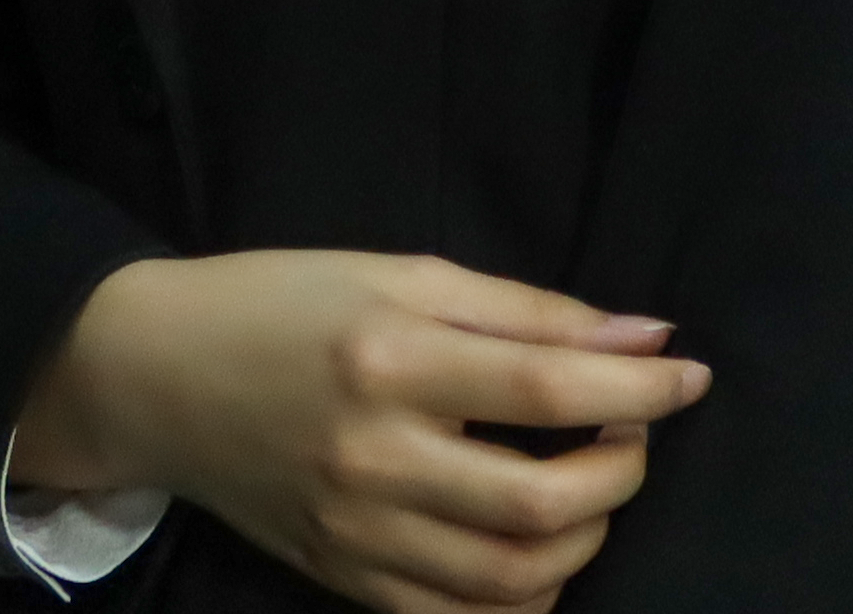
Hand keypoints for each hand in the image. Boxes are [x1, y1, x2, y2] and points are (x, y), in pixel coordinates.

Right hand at [11, 246, 711, 610]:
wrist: (160, 374)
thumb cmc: (288, 300)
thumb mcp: (403, 272)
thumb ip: (523, 309)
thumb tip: (643, 333)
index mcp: (394, 359)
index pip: (550, 384)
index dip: (641, 387)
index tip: (691, 374)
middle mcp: (377, 458)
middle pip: (544, 502)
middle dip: (624, 471)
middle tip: (635, 429)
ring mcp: (358, 535)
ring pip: (513, 580)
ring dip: (585, 538)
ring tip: (593, 484)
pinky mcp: (344, 581)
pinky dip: (524, 596)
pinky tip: (539, 546)